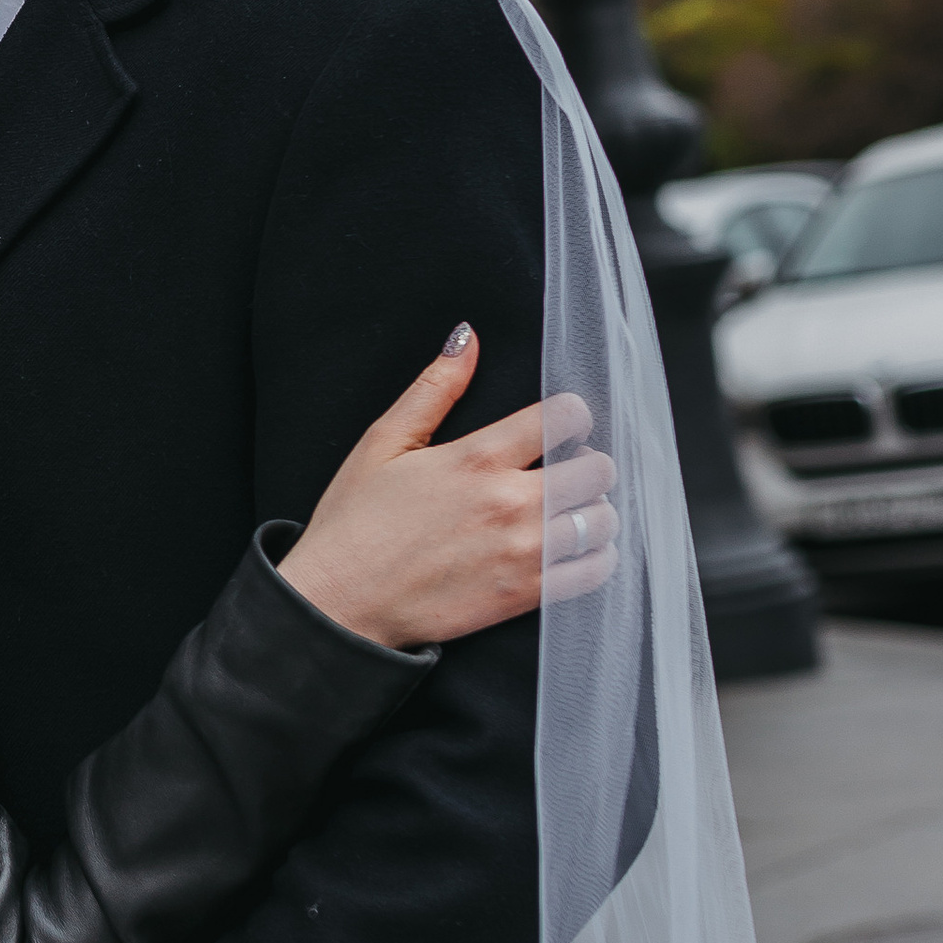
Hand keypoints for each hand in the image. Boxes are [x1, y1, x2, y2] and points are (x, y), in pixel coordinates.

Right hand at [277, 327, 618, 649]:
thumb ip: (434, 389)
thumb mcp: (384, 443)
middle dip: (585, 463)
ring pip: (603, 519)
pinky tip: (571, 550)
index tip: (558, 428)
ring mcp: (522, 553)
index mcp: (476, 459)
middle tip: (562, 472)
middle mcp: (508, 503)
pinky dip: (596, 558)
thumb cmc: (355, 523)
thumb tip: (466, 338)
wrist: (339, 603)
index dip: (570, 416)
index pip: (565, 418)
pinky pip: (596, 571)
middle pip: (596, 468)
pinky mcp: (525, 595)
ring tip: (566, 513)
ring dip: (592, 511)